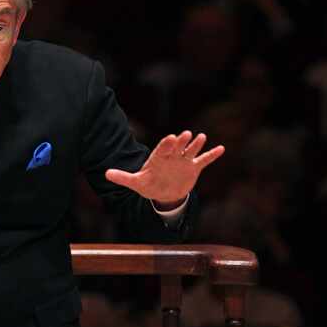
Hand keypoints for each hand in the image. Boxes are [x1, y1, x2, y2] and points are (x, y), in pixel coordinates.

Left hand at [104, 131, 224, 204]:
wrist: (164, 193)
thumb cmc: (149, 185)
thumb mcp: (136, 183)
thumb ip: (123, 177)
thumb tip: (106, 174)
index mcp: (158, 158)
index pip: (162, 149)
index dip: (166, 145)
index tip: (170, 138)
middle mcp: (171, 157)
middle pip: (177, 147)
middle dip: (180, 142)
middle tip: (185, 134)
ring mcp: (183, 161)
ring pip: (190, 151)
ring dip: (195, 145)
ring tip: (202, 137)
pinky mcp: (193, 168)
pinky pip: (203, 160)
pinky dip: (211, 155)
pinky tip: (221, 148)